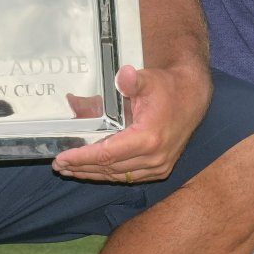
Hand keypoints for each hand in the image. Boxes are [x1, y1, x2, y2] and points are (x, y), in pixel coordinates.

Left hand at [51, 63, 210, 184]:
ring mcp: (159, 166)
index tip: (62, 158)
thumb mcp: (149, 79)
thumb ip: (132, 81)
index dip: (82, 158)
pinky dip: (109, 174)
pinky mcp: (161, 169)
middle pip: (109, 168)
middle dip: (82, 168)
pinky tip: (94, 171)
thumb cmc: (168, 88)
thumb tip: (122, 75)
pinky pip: (129, 177)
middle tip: (59, 166)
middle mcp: (154, 157)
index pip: (107, 154)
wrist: (193, 98)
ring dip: (93, 174)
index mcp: (149, 138)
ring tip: (71, 170)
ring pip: (118, 176)